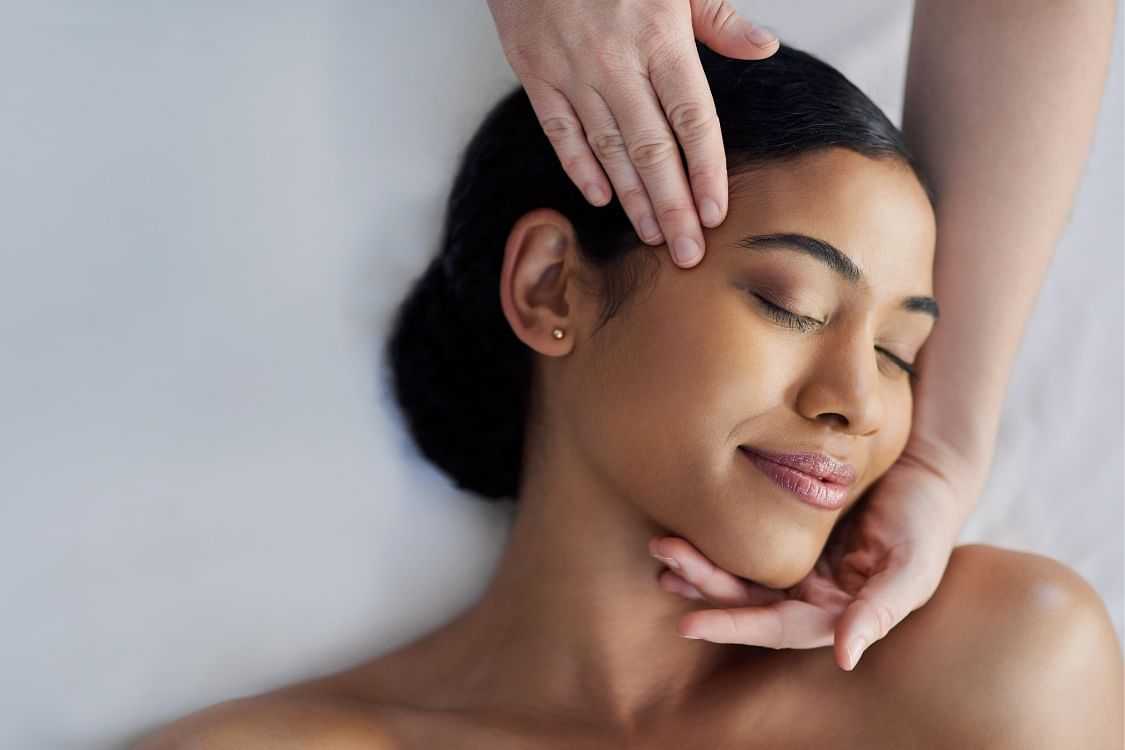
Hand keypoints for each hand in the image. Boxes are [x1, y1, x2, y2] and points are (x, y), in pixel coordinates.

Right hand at [484, 0, 778, 266]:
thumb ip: (717, 19)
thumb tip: (763, 49)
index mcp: (660, 37)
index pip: (692, 120)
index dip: (706, 171)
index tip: (716, 213)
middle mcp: (616, 61)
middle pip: (652, 148)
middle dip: (673, 206)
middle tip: (688, 252)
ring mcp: (571, 70)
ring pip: (608, 148)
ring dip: (633, 197)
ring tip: (654, 236)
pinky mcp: (534, 71)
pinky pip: (560, 131)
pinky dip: (579, 167)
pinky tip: (601, 197)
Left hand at [648, 446, 978, 670]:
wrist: (925, 471)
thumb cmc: (924, 523)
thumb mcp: (911, 568)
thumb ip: (878, 612)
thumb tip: (843, 657)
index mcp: (834, 613)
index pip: (776, 627)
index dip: (734, 626)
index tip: (690, 625)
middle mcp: (808, 594)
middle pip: (746, 599)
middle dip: (704, 584)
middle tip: (665, 561)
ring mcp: (795, 562)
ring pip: (739, 571)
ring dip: (700, 563)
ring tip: (663, 547)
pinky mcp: (786, 528)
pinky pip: (744, 537)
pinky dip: (716, 537)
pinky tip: (685, 527)